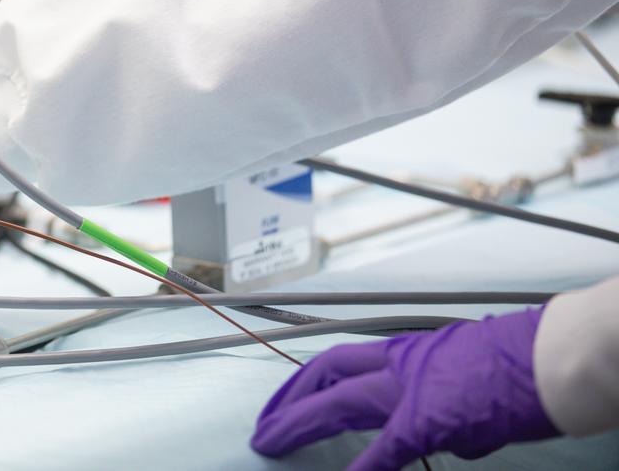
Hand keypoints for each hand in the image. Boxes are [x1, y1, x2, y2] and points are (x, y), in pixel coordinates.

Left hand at [251, 308, 559, 469]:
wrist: (550, 357)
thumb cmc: (520, 362)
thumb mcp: (465, 372)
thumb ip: (444, 402)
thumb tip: (447, 433)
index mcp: (408, 353)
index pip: (339, 361)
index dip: (306, 380)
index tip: (284, 398)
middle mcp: (401, 366)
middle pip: (326, 379)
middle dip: (289, 403)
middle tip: (263, 428)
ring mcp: (411, 391)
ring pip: (339, 404)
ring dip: (301, 425)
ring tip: (272, 444)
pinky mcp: (429, 419)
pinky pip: (385, 448)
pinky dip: (363, 466)